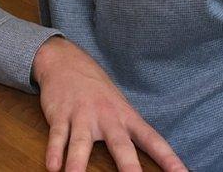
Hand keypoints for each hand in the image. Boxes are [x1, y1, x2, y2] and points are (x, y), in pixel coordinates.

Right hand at [32, 37, 186, 171]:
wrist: (65, 61)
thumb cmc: (96, 90)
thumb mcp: (118, 106)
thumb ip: (129, 132)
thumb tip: (147, 158)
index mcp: (126, 117)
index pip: (152, 140)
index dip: (168, 159)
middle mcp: (106, 117)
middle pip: (120, 146)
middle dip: (129, 167)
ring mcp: (82, 116)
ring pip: (82, 143)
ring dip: (79, 163)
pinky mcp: (60, 115)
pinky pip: (58, 136)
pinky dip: (55, 152)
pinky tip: (53, 167)